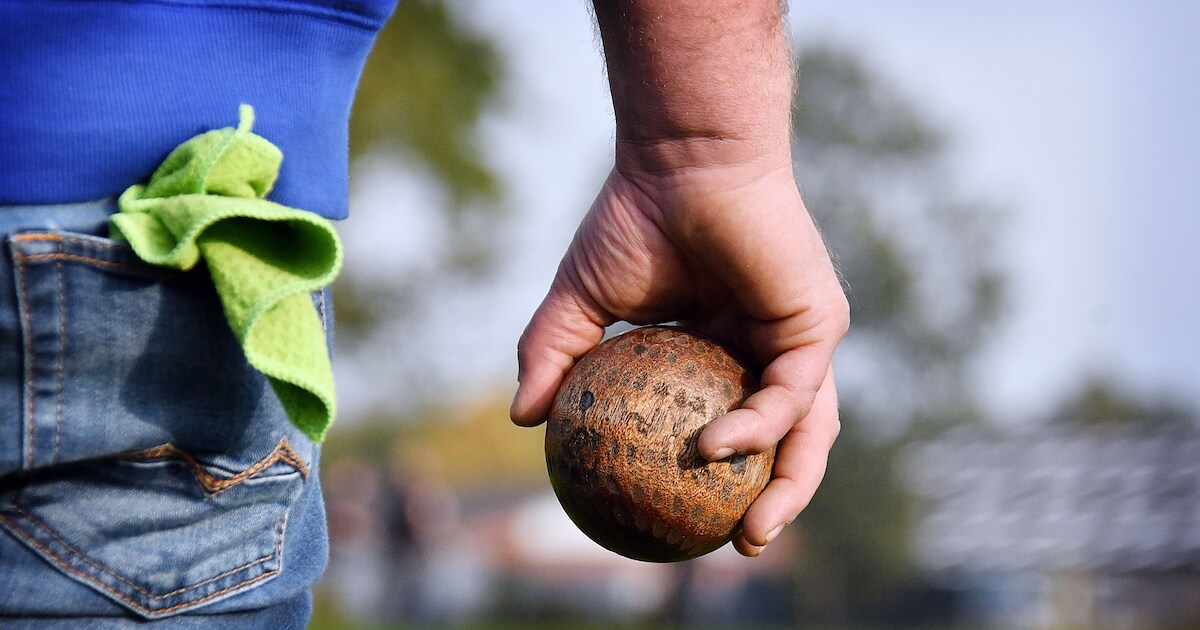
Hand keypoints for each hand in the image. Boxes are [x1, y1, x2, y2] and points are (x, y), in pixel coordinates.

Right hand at [511, 144, 848, 555]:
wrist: (680, 158)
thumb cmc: (636, 216)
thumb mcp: (581, 302)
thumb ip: (554, 355)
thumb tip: (520, 418)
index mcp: (725, 347)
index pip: (736, 427)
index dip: (723, 480)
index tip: (690, 524)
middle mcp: (769, 348)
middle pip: (787, 444)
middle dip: (772, 501)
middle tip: (740, 546)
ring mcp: (799, 337)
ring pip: (809, 431)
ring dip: (787, 487)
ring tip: (750, 533)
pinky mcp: (818, 321)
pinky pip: (794, 392)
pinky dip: (759, 426)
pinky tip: (715, 448)